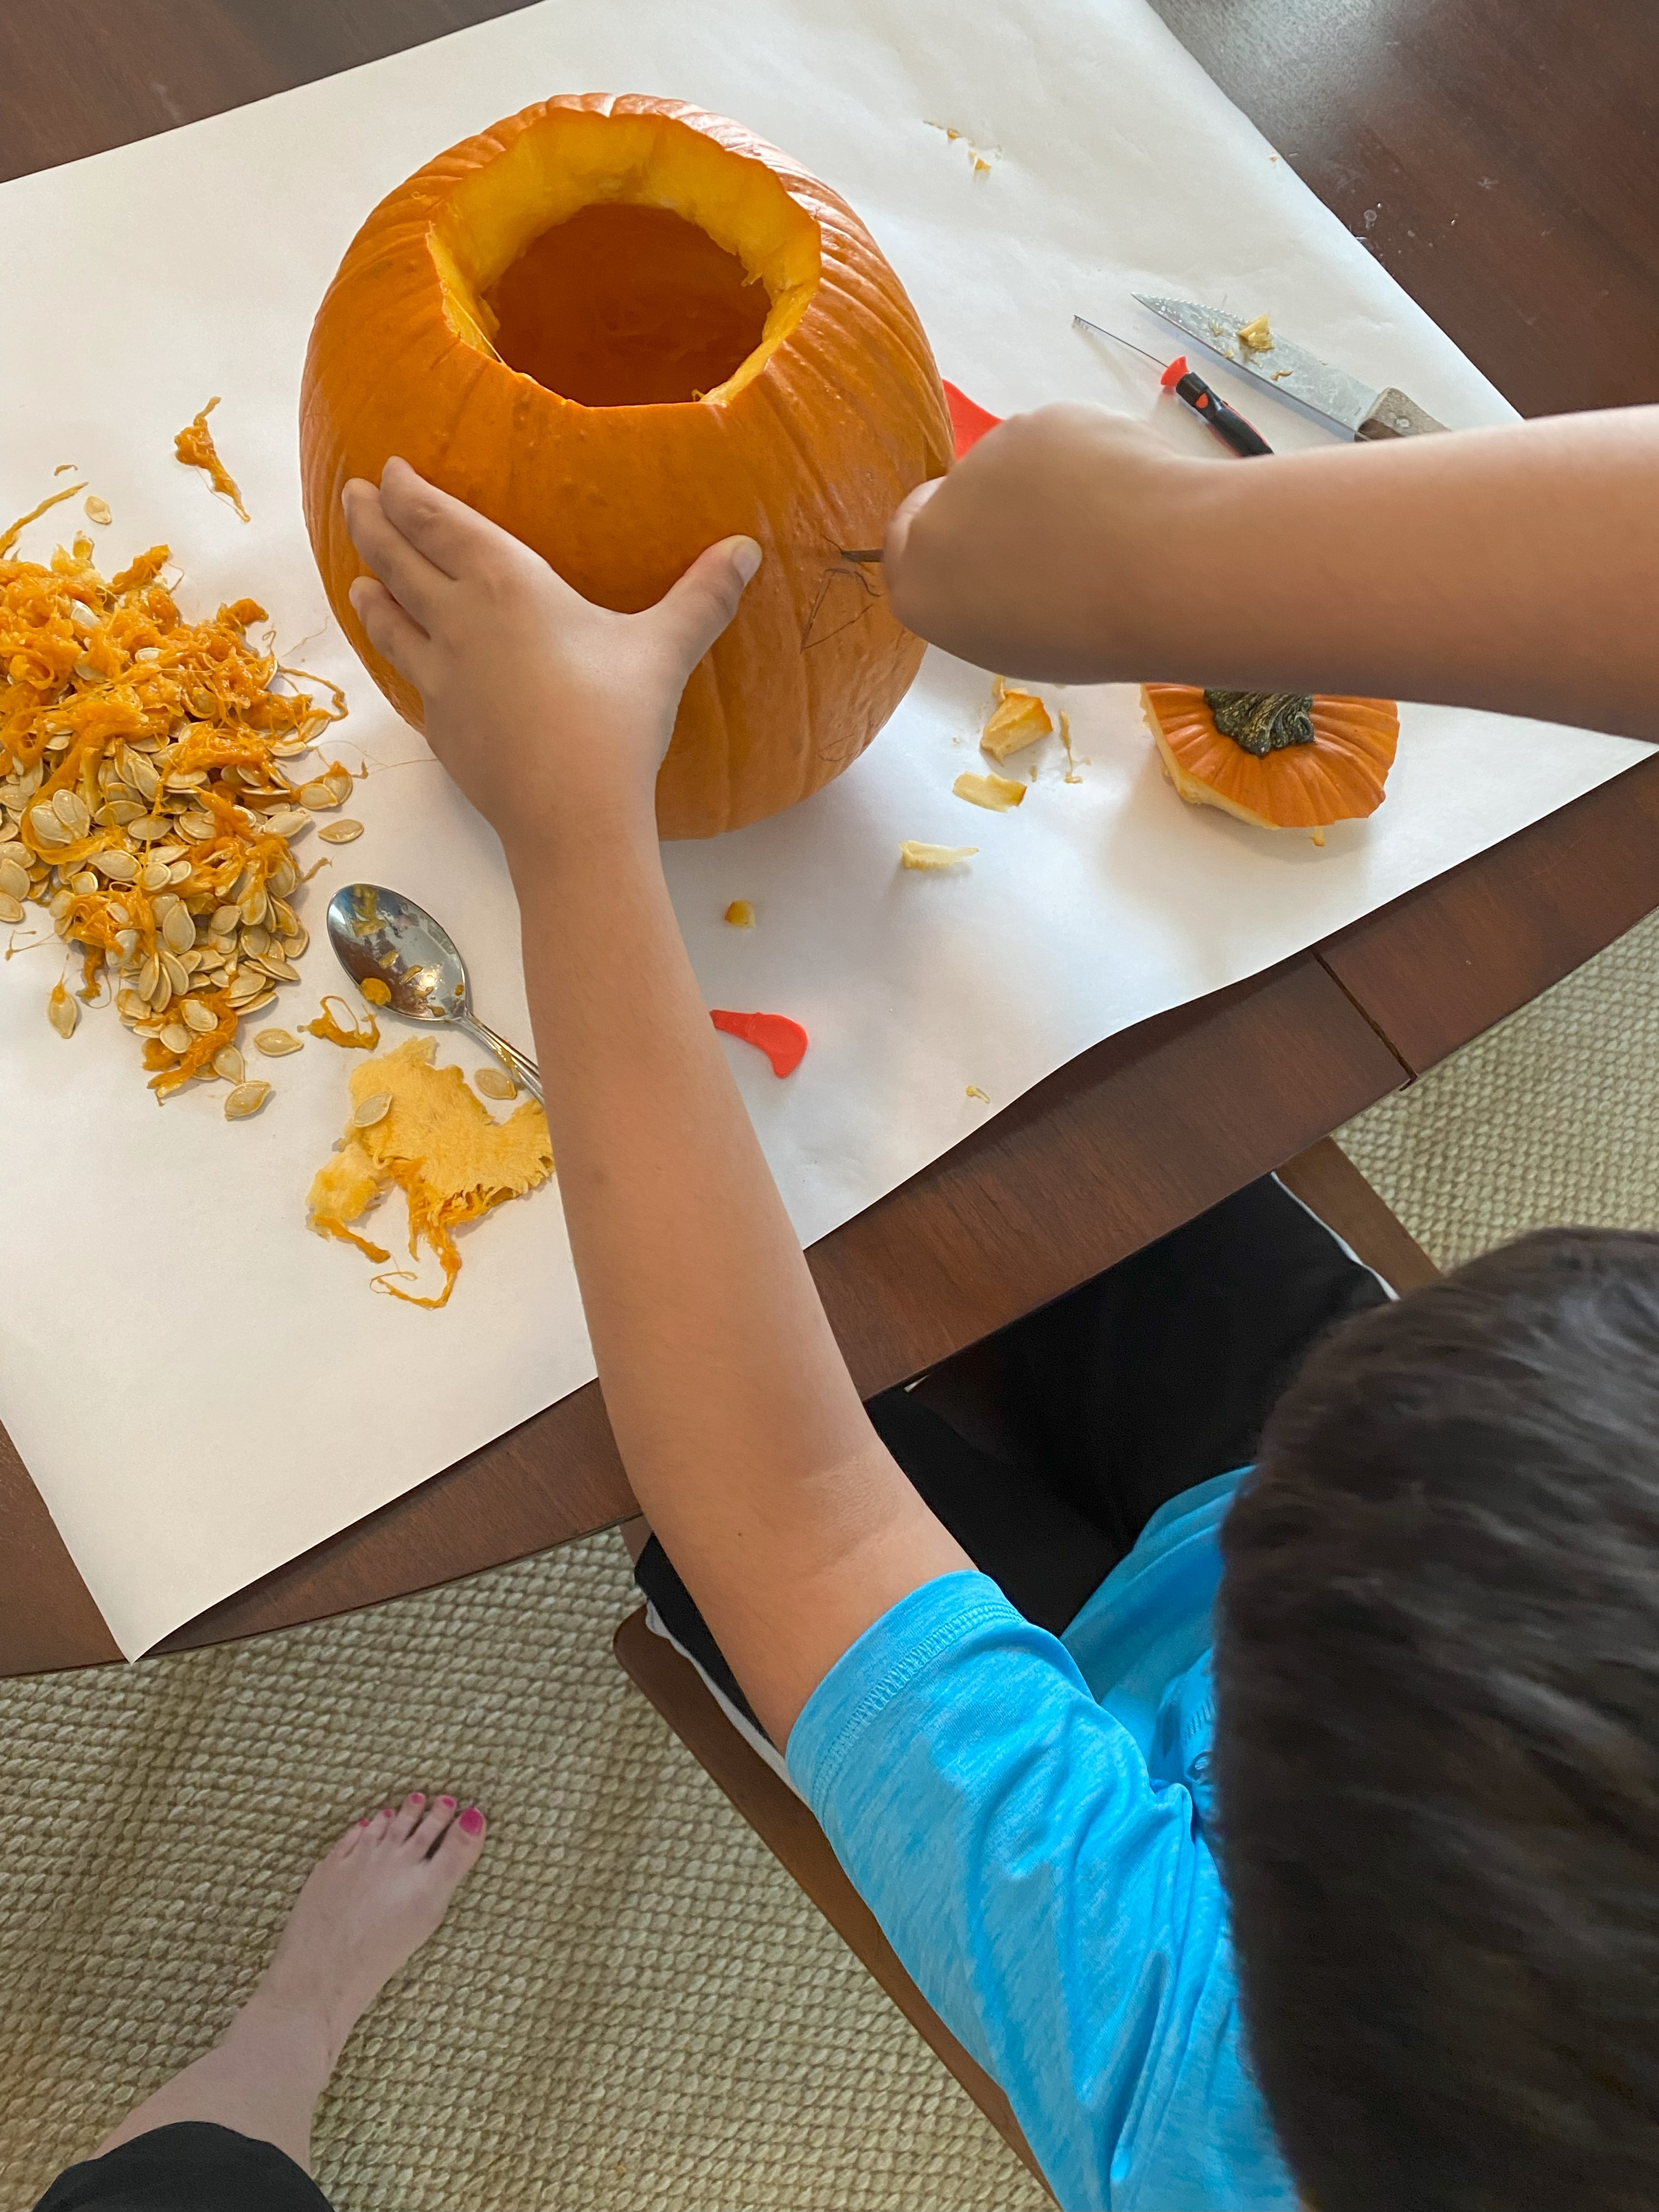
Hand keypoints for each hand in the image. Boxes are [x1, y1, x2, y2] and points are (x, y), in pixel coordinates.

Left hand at [342, 458, 760, 868]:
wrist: (571, 816)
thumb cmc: (615, 722)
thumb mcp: (664, 650)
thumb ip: (701, 597)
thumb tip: (747, 549)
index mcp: (504, 583)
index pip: (436, 521)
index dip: (407, 491)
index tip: (389, 470)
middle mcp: (457, 621)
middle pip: (397, 560)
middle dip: (371, 522)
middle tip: (353, 496)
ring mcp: (440, 678)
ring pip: (389, 622)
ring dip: (371, 593)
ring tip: (359, 580)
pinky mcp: (441, 727)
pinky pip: (410, 679)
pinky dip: (397, 658)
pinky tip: (408, 665)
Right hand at [883, 403, 1202, 682]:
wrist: (1156, 573)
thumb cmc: (1090, 633)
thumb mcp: (1016, 638)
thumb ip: (987, 592)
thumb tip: (1011, 557)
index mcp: (920, 587)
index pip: (904, 546)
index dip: (948, 540)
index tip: (985, 548)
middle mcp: (934, 522)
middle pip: (958, 501)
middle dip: (997, 509)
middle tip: (1060, 541)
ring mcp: (981, 463)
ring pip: (1012, 466)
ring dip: (1049, 484)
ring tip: (1106, 524)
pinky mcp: (1033, 422)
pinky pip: (1056, 438)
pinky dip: (1085, 456)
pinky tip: (1122, 489)